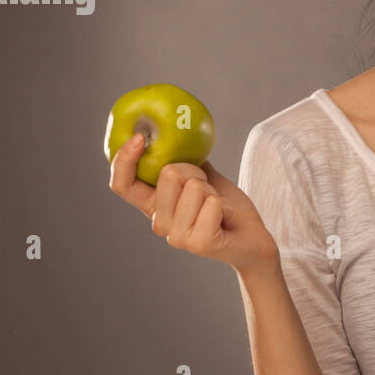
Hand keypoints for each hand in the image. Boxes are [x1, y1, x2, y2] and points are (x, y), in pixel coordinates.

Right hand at [108, 133, 276, 272]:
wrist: (253, 239)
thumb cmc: (225, 206)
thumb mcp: (201, 177)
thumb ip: (183, 160)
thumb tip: (171, 130)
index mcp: (153, 206)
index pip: (121, 185)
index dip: (123, 160)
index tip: (140, 138)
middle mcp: (159, 223)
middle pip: (168, 174)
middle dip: (196, 172)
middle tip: (209, 191)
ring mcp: (177, 237)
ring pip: (193, 187)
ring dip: (213, 190)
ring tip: (218, 206)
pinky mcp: (200, 244)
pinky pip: (212, 203)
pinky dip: (225, 204)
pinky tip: (227, 217)